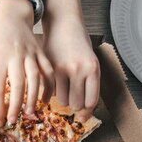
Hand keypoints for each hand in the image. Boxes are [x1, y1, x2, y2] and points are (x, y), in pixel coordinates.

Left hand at [0, 0, 54, 126]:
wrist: (12, 17)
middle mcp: (16, 55)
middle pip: (18, 84)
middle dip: (15, 105)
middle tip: (13, 120)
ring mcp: (31, 54)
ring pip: (35, 78)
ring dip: (33, 98)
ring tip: (29, 113)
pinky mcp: (42, 53)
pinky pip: (48, 72)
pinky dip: (49, 87)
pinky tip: (45, 100)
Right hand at [42, 0, 98, 121]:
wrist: (64, 24)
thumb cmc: (79, 46)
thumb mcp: (90, 64)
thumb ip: (88, 87)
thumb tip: (83, 116)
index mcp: (93, 69)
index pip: (91, 101)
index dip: (86, 110)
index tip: (82, 114)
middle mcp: (79, 69)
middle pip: (76, 104)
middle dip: (74, 104)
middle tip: (72, 96)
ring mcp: (62, 69)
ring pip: (62, 100)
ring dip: (62, 98)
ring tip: (63, 88)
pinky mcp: (49, 68)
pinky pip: (49, 92)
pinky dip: (50, 93)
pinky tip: (53, 85)